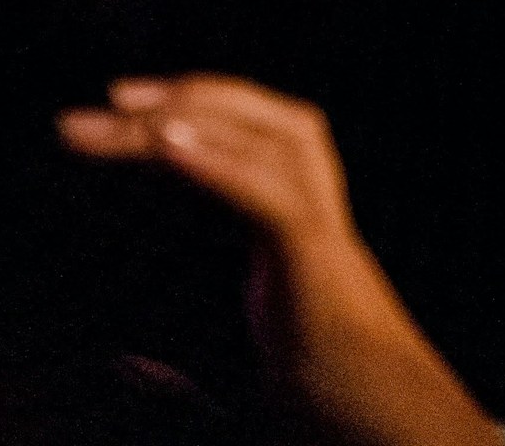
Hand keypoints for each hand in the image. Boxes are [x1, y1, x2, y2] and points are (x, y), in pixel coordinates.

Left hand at [58, 76, 502, 445]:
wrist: (396, 442)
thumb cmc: (326, 420)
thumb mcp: (230, 397)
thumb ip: (177, 385)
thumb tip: (123, 366)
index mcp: (290, 245)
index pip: (234, 153)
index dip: (178, 126)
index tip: (107, 118)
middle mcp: (312, 220)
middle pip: (257, 124)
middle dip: (186, 96)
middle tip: (111, 93)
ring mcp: (323, 236)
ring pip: (274, 138)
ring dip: (201, 112)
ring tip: (134, 108)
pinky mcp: (321, 263)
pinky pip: (270, 195)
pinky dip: (219, 163)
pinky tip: (168, 144)